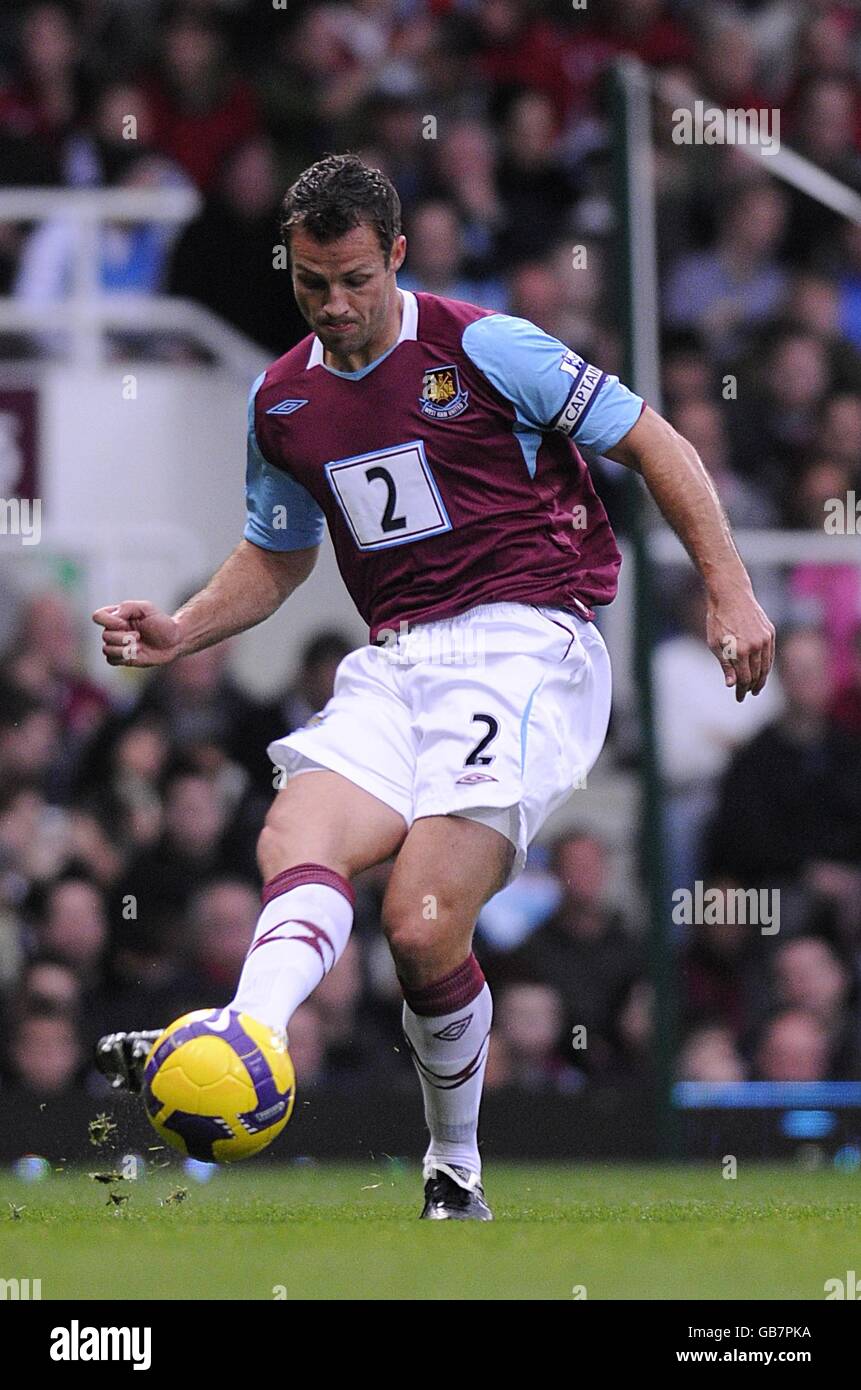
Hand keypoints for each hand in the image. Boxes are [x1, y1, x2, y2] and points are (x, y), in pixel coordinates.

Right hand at [92, 600, 181, 667]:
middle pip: (105, 635)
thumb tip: (114, 617)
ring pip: (106, 649)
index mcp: (117, 616)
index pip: (98, 616)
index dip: (109, 622)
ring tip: (138, 646)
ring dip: (124, 649)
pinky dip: (124, 657)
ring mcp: (118, 645)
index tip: (126, 623)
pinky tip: (137, 653)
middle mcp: (114, 630)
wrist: (174, 641)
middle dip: (123, 637)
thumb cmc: (161, 622)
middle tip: (139, 636)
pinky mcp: (123, 658)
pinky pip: (111, 660)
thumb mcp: (147, 608)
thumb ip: (128, 607)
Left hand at [706, 583, 774, 701]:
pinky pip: (770, 654)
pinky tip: (762, 670)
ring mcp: (765, 639)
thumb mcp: (715, 644)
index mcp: (740, 651)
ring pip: (766, 666)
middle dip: (751, 687)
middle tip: (747, 694)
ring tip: (756, 687)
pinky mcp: (770, 632)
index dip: (741, 690)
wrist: (731, 595)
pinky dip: (767, 664)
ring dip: (761, 678)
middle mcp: (755, 647)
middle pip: (756, 675)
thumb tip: (731, 684)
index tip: (738, 698)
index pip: (744, 679)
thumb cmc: (718, 619)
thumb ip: (725, 665)